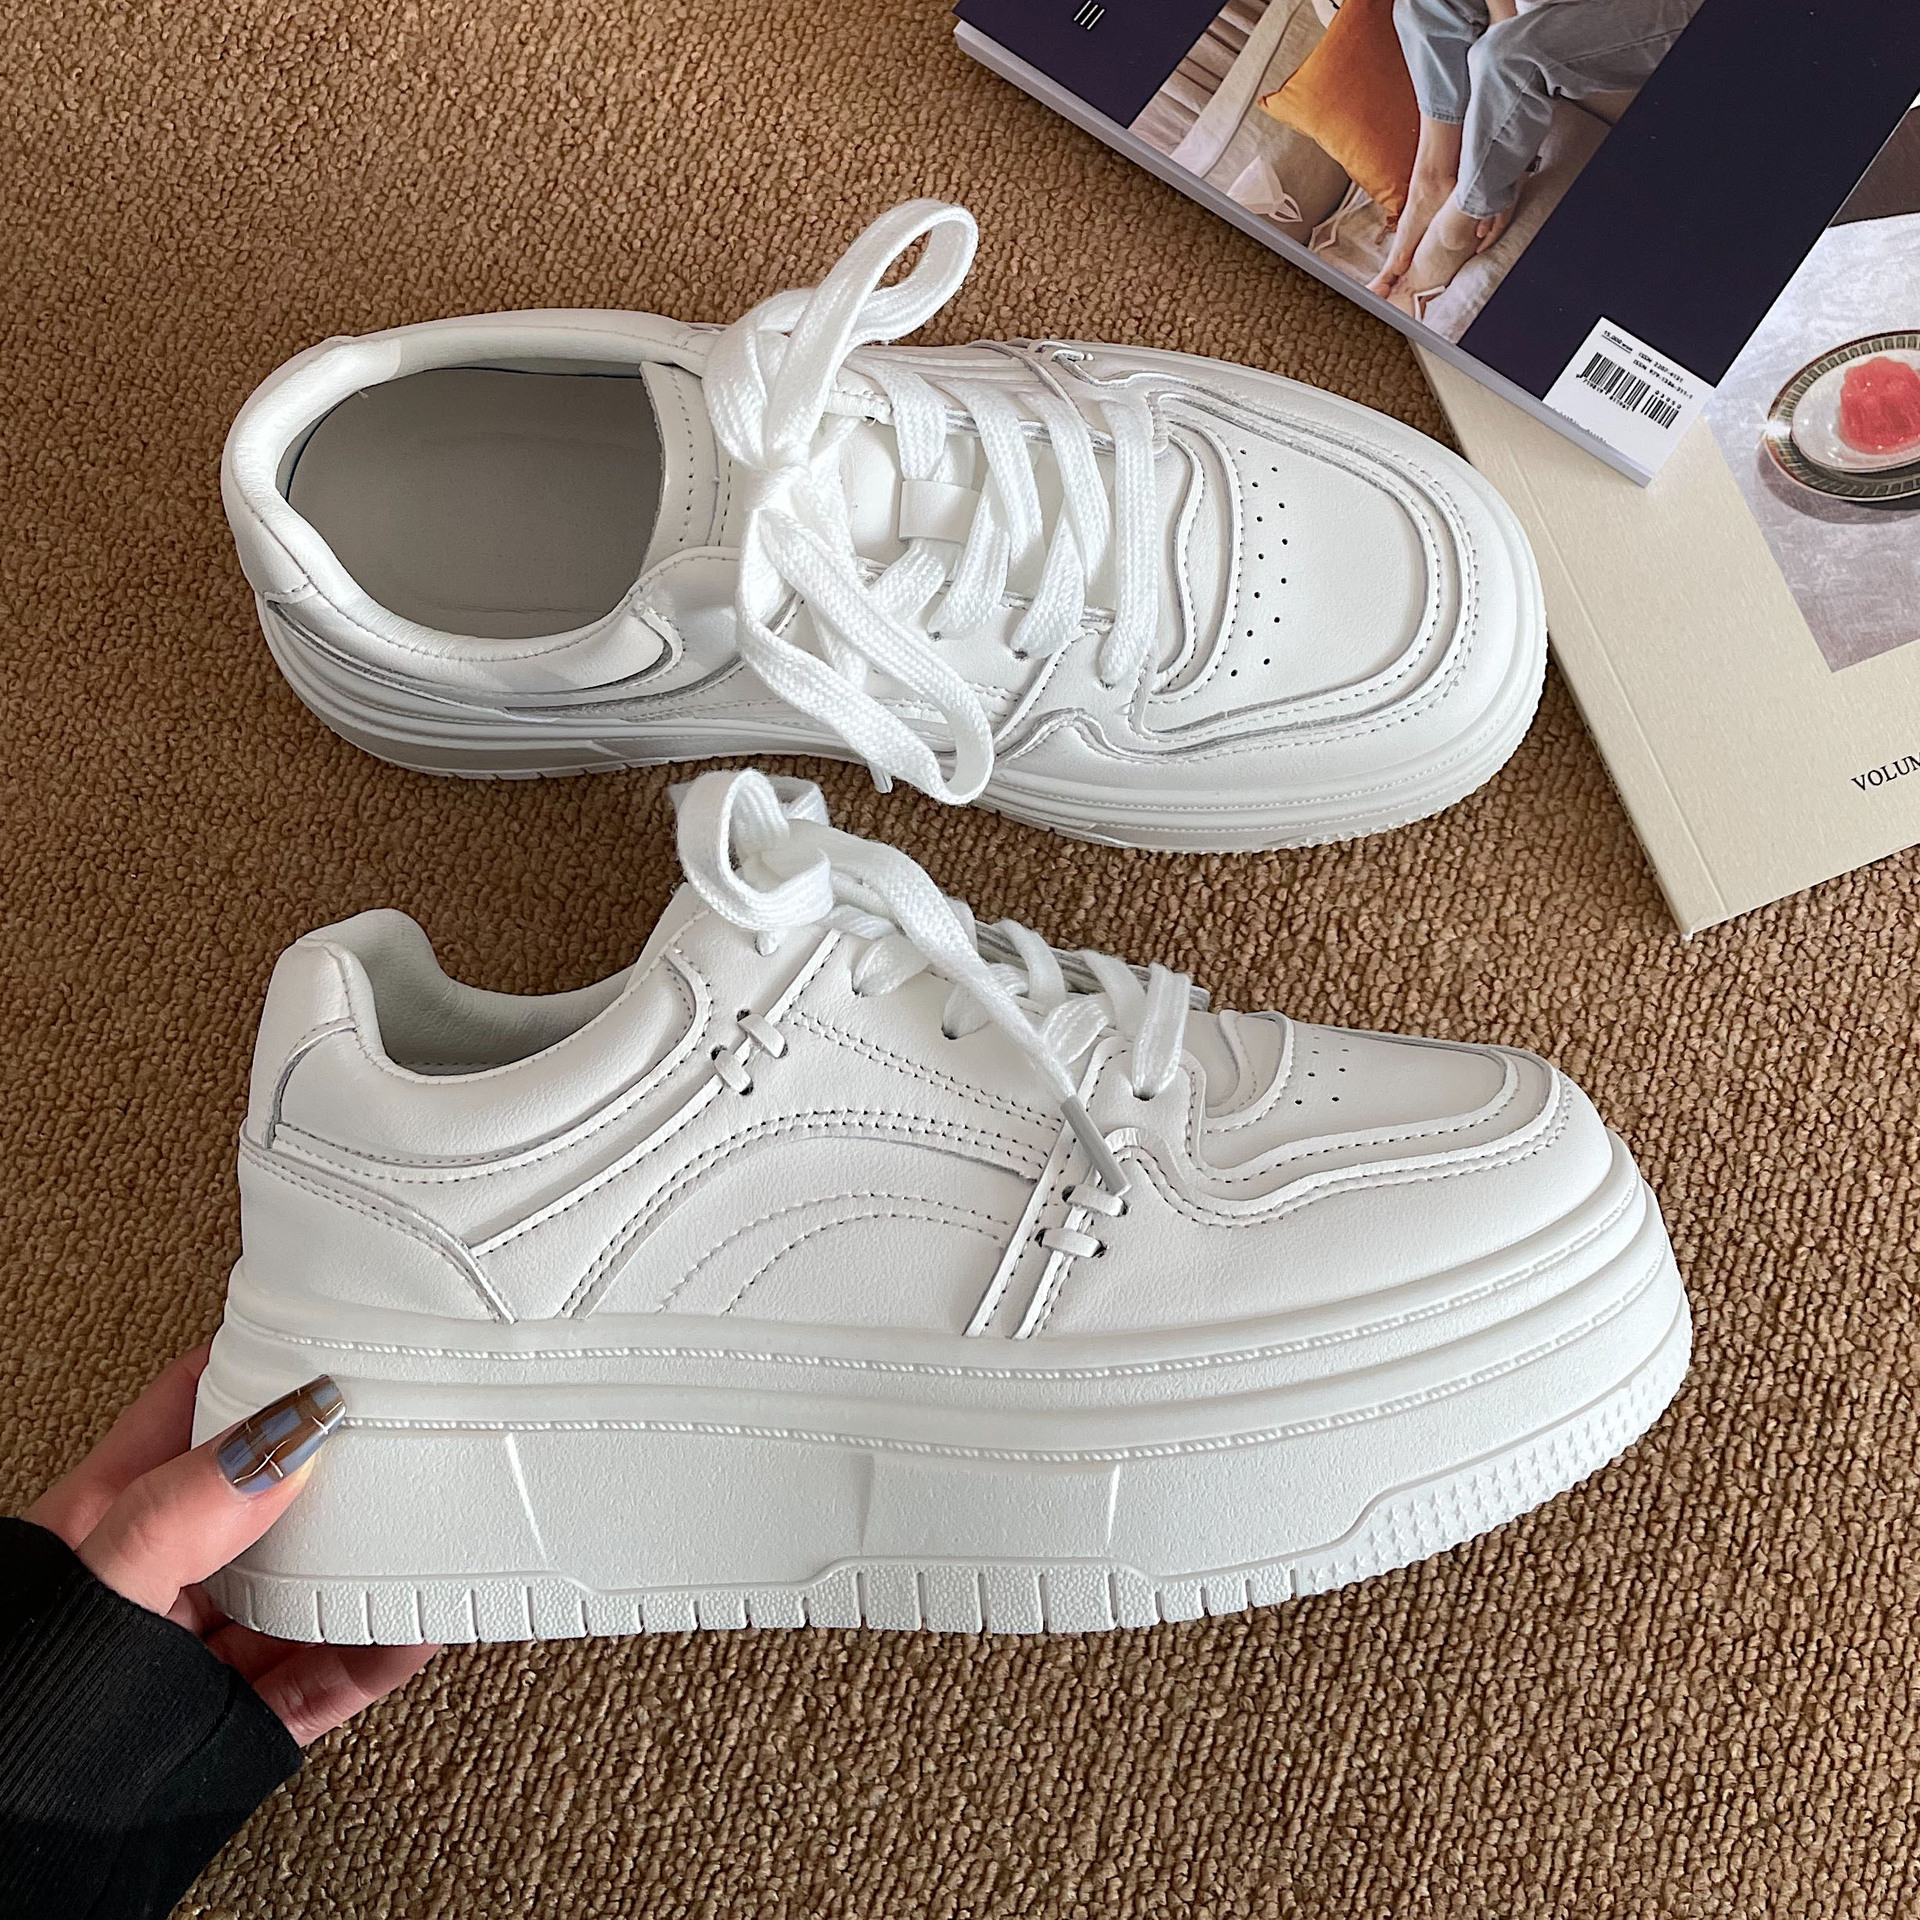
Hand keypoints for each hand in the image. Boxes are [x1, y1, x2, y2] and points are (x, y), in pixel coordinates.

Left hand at [25, 1345, 437, 1744]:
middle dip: (340, 1459)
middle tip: (408, 1423)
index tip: (331, 1336)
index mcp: (111, 1519)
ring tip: (434, 1518)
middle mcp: (169, 1577)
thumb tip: (286, 1435)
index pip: (196, 1408)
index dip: (260, 1364)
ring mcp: (211, 1649)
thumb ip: (185, 1510)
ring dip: (375, 1557)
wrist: (21, 1846)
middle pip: (273, 1493)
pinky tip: (421, 1621)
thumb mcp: (100, 1583)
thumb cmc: (20, 1710)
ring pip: (311, 1583)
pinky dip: (387, 1649)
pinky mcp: (248, 1719)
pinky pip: (334, 1673)